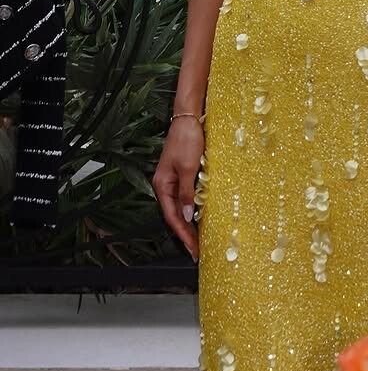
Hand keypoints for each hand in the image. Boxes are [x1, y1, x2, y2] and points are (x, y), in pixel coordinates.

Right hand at [152, 117, 202, 260]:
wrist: (189, 118)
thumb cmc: (187, 140)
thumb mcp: (188, 169)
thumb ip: (187, 193)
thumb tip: (188, 216)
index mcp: (162, 185)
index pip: (172, 216)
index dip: (182, 234)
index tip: (192, 249)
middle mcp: (166, 185)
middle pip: (175, 215)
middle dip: (186, 234)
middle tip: (197, 251)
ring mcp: (174, 180)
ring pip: (181, 208)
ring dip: (190, 224)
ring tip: (200, 240)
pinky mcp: (184, 174)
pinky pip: (187, 197)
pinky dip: (194, 209)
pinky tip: (202, 217)